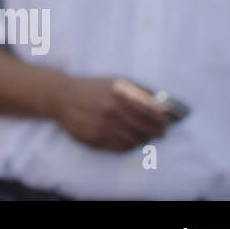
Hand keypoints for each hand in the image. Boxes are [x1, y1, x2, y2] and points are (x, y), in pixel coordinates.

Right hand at [53, 76, 170, 150]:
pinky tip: (131, 140)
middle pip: (144, 128)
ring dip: (144, 140)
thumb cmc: (93, 87)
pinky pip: (120, 147)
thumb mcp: (117, 81)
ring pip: (134, 140)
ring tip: (146, 137)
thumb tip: (165, 105)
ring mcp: (103, 126)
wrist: (62, 97)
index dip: (162, 119)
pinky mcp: (95, 138)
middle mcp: (111, 110)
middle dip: (156, 132)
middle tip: (160, 133)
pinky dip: (130, 145)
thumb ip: (141, 91)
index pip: (150, 112)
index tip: (167, 123)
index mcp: (119, 94)